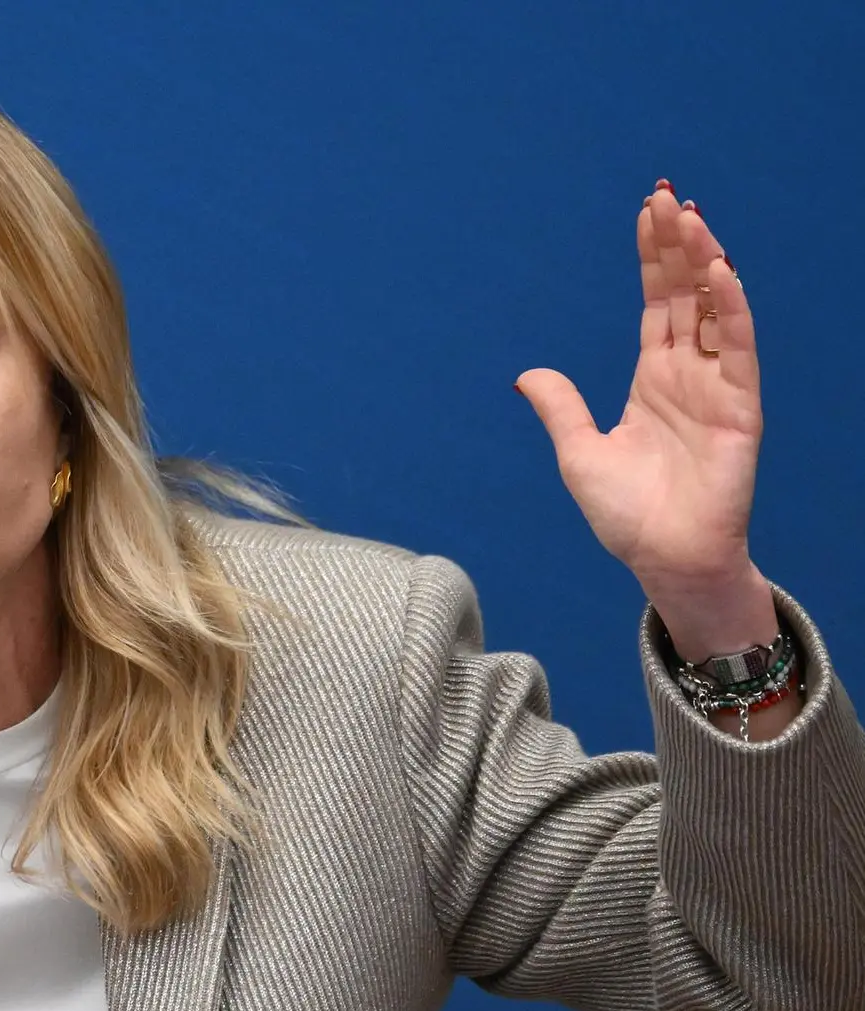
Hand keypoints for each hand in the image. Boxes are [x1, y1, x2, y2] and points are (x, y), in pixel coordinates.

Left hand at [515, 183, 759, 601]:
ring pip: (713, 310)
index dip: (653, 259)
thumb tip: (526, 373)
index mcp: (652, 380)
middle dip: (678, 245)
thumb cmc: (627, 514)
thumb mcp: (579, 452)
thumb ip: (560, 406)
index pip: (657, 304)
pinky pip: (738, 349)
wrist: (664, 559)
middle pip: (685, 295)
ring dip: (704, 263)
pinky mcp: (739, 408)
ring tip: (692, 218)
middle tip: (668, 195)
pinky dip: (731, 309)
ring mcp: (717, 388)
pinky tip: (721, 272)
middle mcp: (688, 375)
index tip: (648, 213)